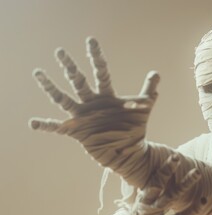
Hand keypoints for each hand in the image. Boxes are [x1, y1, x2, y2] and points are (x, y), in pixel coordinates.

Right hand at [29, 37, 158, 165]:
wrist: (129, 152)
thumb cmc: (135, 129)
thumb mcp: (143, 108)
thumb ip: (148, 91)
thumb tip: (156, 73)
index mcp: (107, 96)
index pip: (101, 72)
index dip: (96, 57)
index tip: (90, 41)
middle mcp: (93, 103)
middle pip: (79, 82)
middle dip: (70, 67)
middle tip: (59, 51)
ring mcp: (83, 117)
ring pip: (64, 99)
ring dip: (51, 87)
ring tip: (39, 73)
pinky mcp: (78, 132)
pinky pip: (58, 128)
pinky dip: (46, 125)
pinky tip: (33, 123)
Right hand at [130, 154, 201, 214]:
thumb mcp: (144, 204)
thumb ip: (153, 191)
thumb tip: (163, 175)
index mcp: (144, 196)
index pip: (154, 178)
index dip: (165, 167)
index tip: (175, 156)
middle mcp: (147, 204)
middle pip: (158, 183)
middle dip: (167, 170)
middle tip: (177, 157)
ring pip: (171, 197)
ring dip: (185, 183)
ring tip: (197, 172)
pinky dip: (192, 210)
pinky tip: (203, 201)